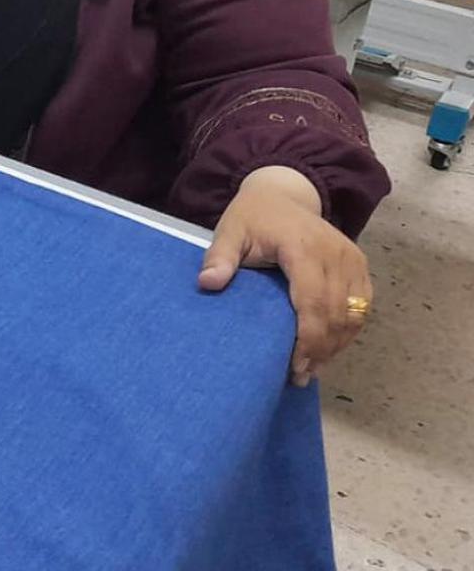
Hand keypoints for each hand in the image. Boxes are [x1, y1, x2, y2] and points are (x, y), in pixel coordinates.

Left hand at [199, 165, 372, 386]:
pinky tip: (328, 349)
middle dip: (321, 349)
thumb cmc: (254, 216)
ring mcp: (353, 260)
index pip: (313, 300)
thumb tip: (207, 283)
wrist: (284, 194)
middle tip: (300, 376)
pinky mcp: (360, 266)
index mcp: (304, 247)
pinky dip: (347, 330)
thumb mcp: (230, 231)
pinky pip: (361, 306)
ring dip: (336, 345)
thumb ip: (219, 257)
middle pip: (337, 313)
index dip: (307, 338)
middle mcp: (336, 253)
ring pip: (354, 314)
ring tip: (312, 369)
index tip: (295, 367)